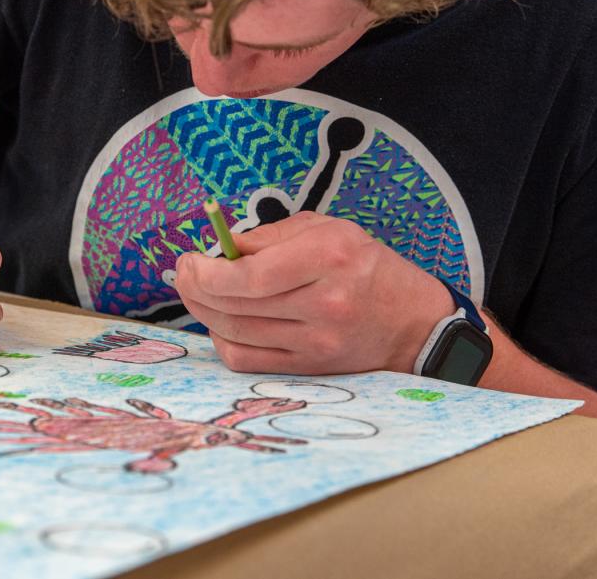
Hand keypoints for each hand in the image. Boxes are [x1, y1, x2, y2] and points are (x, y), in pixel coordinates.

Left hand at [174, 211, 453, 374]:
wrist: (413, 322)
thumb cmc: (365, 265)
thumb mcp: (326, 229)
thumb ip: (270, 236)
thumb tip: (220, 248)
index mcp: (329, 257)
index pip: (252, 275)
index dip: (209, 272)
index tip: (191, 260)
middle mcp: (325, 302)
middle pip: (238, 305)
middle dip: (196, 288)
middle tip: (184, 272)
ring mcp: (317, 341)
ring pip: (237, 333)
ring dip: (204, 312)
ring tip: (197, 292)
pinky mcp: (310, 367)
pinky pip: (248, 360)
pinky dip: (223, 340)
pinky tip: (220, 322)